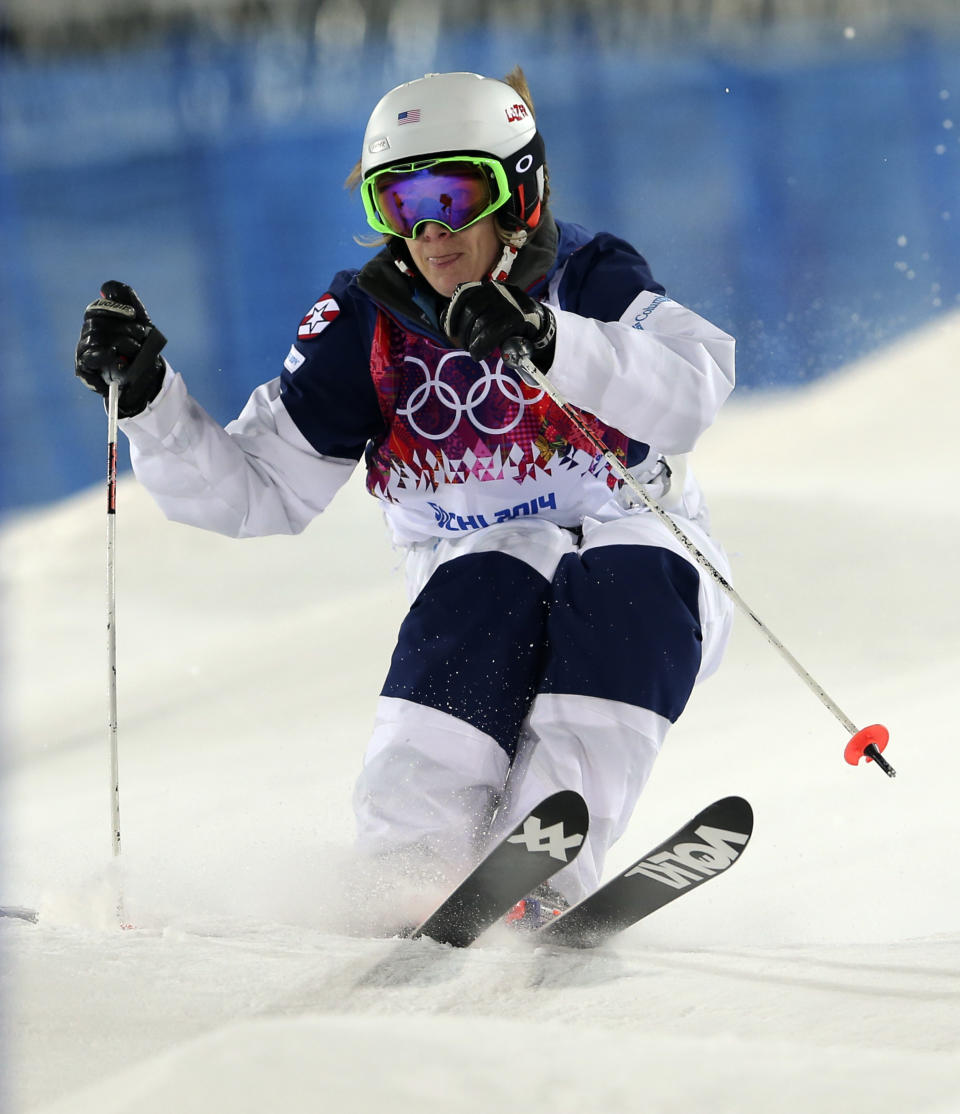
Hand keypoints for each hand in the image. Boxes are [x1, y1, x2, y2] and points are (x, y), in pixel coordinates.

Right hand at [76, 281, 166, 416]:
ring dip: (121, 342)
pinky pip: (87, 360)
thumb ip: (126, 298)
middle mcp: (87, 334)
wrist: (147, 373)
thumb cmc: (140, 344)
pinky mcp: (84, 369)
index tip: (133, 314)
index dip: (114, 309)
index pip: (96, 309)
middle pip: (96, 324)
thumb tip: (106, 287)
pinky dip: (102, 357)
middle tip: (141, 335)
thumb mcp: (139, 320)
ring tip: (136, 349)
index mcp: (97, 320)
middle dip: (123, 328)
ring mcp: (84, 351)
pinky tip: (115, 356)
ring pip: (94, 339)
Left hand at [442, 281, 555, 370]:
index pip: (464, 294)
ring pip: (483, 322)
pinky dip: (483, 345)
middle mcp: (499, 290)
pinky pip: (495, 331)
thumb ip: (474, 314)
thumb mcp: (491, 312)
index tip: (449, 329)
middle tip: (465, 346)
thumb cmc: (510, 321)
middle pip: (471, 310)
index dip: (452, 312)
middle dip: (464, 331)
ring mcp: (511, 301)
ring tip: (474, 352)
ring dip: (473, 341)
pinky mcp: (520, 316)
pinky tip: (480, 354)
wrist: (540, 324)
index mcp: (489, 287)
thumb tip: (450, 327)